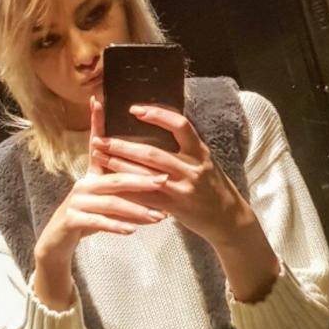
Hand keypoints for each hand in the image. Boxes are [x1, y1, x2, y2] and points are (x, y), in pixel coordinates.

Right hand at [34, 95, 169, 266]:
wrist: (58, 240)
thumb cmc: (88, 217)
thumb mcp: (105, 197)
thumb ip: (122, 185)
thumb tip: (155, 177)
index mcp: (92, 174)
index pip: (96, 143)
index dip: (96, 121)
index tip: (99, 100)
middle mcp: (83, 184)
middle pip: (114, 177)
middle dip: (141, 179)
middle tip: (164, 180)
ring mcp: (76, 202)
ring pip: (109, 202)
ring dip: (136, 210)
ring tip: (157, 216)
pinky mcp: (72, 220)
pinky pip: (97, 222)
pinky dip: (116, 226)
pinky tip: (132, 231)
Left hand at [90, 103, 249, 245]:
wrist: (229, 219)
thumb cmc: (213, 187)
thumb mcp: (204, 163)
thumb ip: (185, 149)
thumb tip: (158, 129)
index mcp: (200, 151)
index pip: (179, 125)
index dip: (157, 115)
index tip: (134, 109)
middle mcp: (192, 167)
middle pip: (153, 153)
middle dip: (123, 145)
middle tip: (100, 139)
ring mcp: (184, 188)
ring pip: (146, 175)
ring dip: (119, 166)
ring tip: (100, 158)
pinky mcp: (176, 207)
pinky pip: (147, 198)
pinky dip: (128, 192)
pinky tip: (112, 187)